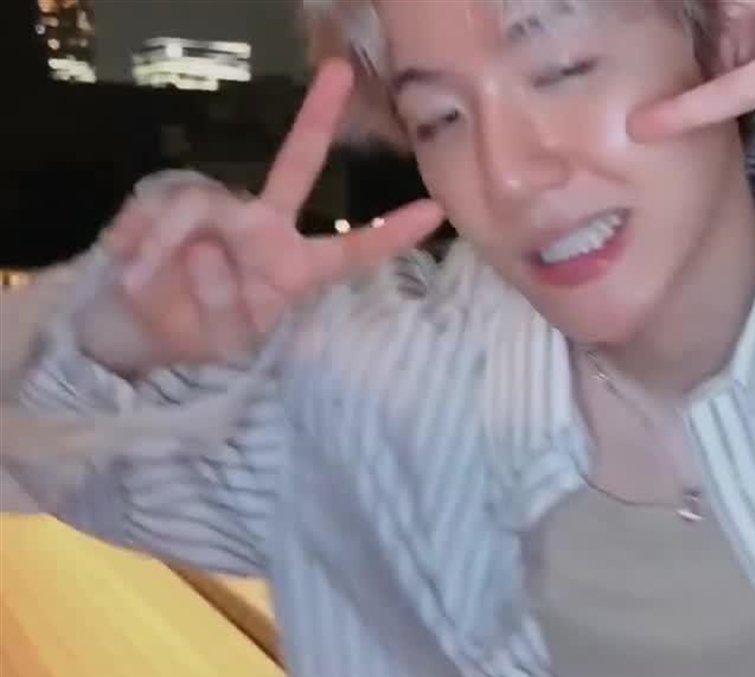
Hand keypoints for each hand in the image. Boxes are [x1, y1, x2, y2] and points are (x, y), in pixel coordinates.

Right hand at [81, 61, 443, 373]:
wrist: (142, 328)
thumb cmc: (200, 331)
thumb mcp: (223, 341)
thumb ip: (223, 306)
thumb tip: (207, 248)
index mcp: (296, 268)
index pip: (351, 250)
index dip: (390, 234)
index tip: (436, 212)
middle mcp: (267, 228)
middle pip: (297, 165)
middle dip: (317, 117)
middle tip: (339, 70)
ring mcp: (223, 210)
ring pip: (202, 206)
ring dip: (166, 246)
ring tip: (143, 282)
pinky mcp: (173, 201)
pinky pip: (158, 209)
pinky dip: (139, 241)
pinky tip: (130, 265)